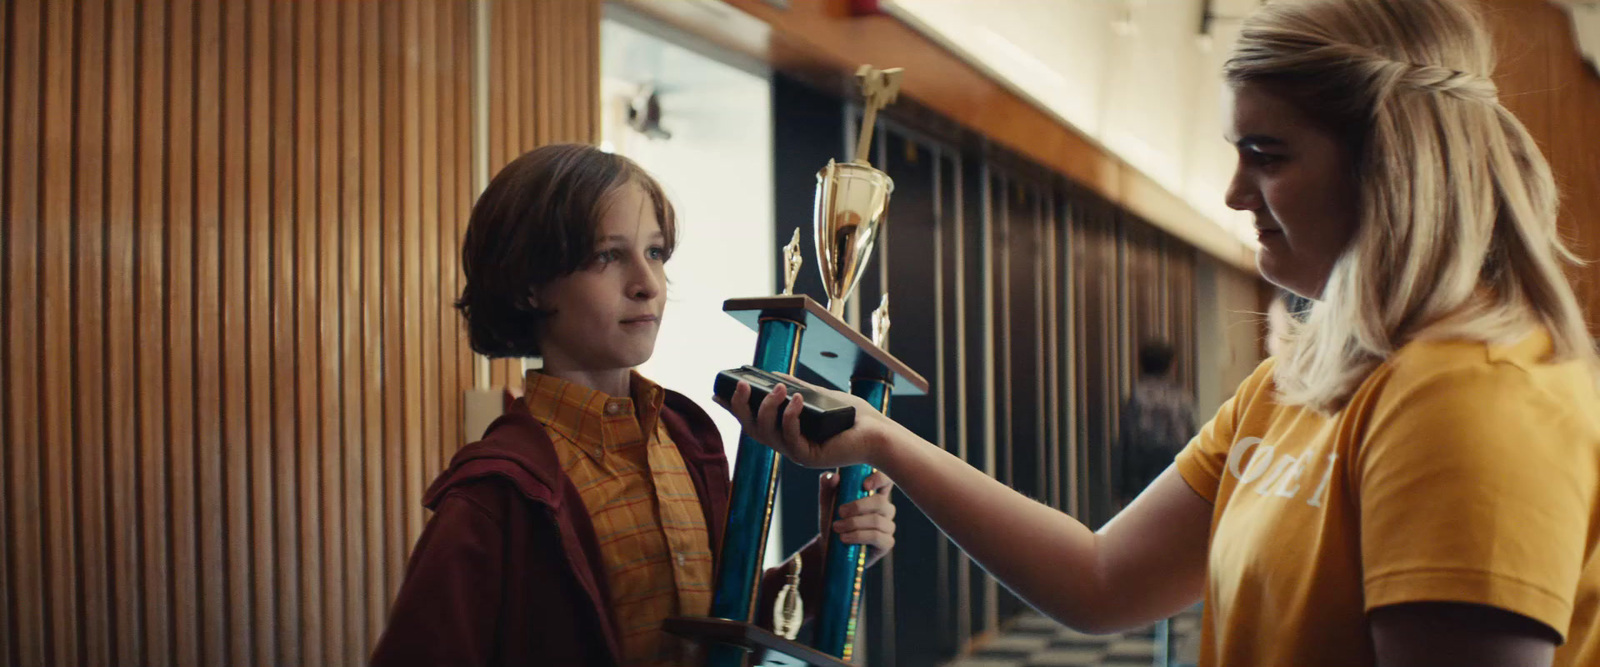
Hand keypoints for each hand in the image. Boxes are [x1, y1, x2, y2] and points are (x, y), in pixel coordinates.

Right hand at [712, 376, 896, 468]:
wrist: (880, 433)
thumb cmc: (855, 417)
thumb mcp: (821, 397)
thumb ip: (799, 389)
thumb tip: (775, 375)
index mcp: (787, 433)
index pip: (753, 421)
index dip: (734, 409)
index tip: (716, 393)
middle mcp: (788, 446)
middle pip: (752, 429)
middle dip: (742, 407)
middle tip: (740, 384)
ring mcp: (797, 454)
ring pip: (767, 433)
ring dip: (768, 408)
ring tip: (776, 388)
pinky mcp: (809, 458)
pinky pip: (791, 437)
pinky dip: (790, 416)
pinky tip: (797, 399)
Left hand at [818, 470, 896, 567]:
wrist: (830, 547)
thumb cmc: (833, 519)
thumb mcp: (827, 501)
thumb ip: (827, 486)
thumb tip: (834, 477)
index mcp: (875, 493)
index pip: (886, 480)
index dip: (880, 478)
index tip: (864, 485)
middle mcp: (885, 508)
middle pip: (880, 502)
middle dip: (858, 506)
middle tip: (840, 512)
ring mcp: (888, 526)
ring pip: (876, 521)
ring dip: (854, 523)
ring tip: (837, 528)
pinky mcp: (887, 543)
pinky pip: (876, 537)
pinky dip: (858, 536)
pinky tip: (845, 538)